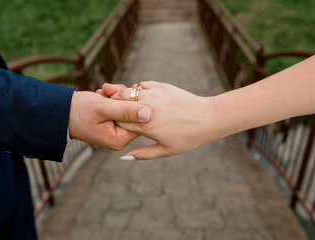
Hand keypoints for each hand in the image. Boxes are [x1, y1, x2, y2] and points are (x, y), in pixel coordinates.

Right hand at [68, 91, 151, 149]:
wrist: (58, 111)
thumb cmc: (78, 111)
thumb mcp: (103, 108)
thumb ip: (126, 110)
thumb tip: (149, 114)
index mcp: (119, 139)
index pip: (139, 120)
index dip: (134, 103)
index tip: (122, 92)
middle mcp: (119, 138)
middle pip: (133, 113)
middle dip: (123, 98)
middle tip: (108, 90)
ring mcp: (115, 130)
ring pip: (126, 108)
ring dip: (117, 96)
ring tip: (103, 91)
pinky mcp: (111, 122)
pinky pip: (119, 107)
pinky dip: (112, 98)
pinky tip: (102, 93)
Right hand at [102, 81, 219, 159]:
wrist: (208, 117)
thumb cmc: (188, 137)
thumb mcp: (166, 150)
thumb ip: (143, 154)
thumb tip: (124, 157)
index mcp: (147, 126)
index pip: (119, 122)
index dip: (115, 124)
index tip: (116, 126)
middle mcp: (148, 108)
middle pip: (119, 104)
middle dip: (114, 108)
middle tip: (114, 112)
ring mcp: (154, 94)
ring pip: (128, 92)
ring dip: (124, 98)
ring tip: (126, 105)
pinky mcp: (161, 86)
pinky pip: (142, 85)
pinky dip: (138, 90)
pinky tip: (141, 98)